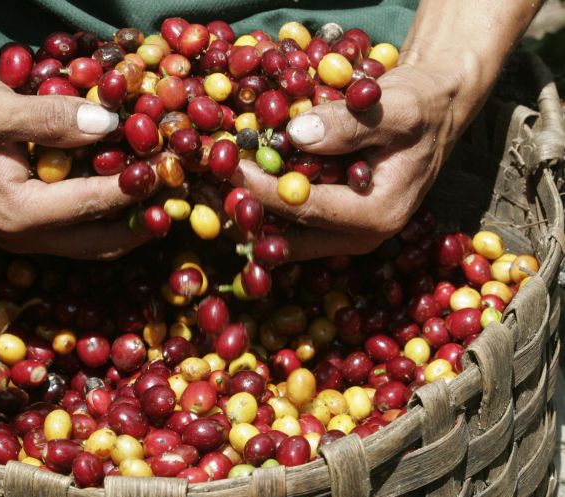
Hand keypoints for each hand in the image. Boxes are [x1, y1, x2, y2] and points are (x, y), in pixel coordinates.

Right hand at [0, 42, 157, 258]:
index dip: (135, 187)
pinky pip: (81, 233)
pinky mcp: (29, 226)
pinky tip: (134, 197)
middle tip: (181, 198)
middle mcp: (22, 236)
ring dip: (132, 226)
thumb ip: (52, 118)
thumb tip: (109, 124)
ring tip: (168, 201)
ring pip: (94, 244)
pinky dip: (110, 218)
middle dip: (143, 222)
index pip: (91, 204)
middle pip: (101, 242)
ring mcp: (26, 236)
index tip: (171, 169)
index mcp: (15, 214)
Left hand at [233, 62, 480, 260]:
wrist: (435, 112)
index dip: (263, 190)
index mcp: (376, 215)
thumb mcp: (396, 107)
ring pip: (284, 236)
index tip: (231, 168)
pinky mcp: (335, 225)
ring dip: (253, 212)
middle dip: (249, 212)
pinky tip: (244, 183)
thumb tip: (296, 136)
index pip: (305, 209)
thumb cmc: (421, 109)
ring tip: (220, 185)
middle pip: (288, 236)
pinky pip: (291, 225)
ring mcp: (345, 235)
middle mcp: (360, 236)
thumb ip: (349, 124)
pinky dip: (267, 205)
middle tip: (213, 185)